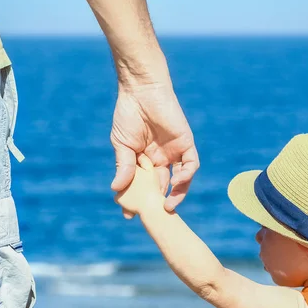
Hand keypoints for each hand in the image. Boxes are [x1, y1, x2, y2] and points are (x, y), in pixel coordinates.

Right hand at [110, 80, 198, 217]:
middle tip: (152, 215)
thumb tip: (116, 189)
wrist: (141, 91)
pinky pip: (191, 164)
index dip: (139, 200)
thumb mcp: (122, 145)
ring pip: (180, 179)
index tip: (129, 215)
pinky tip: (175, 183)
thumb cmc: (129, 115)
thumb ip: (123, 167)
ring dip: (176, 194)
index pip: (144, 185)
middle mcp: (161, 159)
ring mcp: (174, 152)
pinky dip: (185, 176)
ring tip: (166, 206)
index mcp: (144, 160)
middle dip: (157, 202)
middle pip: (161, 186)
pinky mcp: (186, 144)